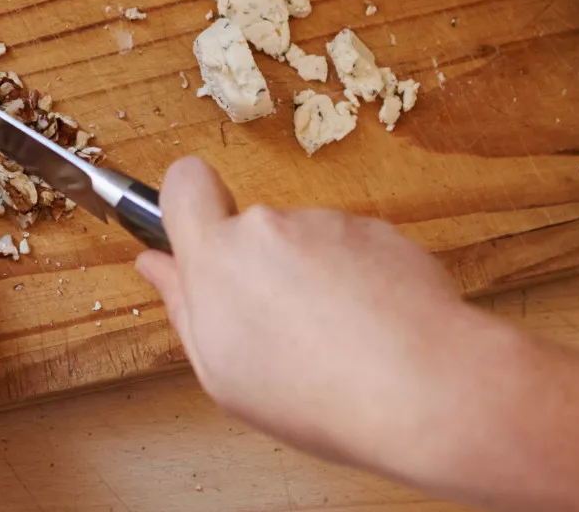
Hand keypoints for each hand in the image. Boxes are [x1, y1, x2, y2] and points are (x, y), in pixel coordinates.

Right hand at [134, 156, 513, 479]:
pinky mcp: (382, 232)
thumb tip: (155, 264)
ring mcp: (330, 224)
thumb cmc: (315, 395)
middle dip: (261, 270)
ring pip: (306, 246)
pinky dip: (360, 284)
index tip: (198, 237)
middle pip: (251, 231)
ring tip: (339, 344)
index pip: (183, 183)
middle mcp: (270, 225)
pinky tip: (376, 333)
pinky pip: (355, 253)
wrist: (423, 387)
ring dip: (314, 280)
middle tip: (283, 334)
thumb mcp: (222, 372)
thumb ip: (183, 306)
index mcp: (218, 255)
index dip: (186, 203)